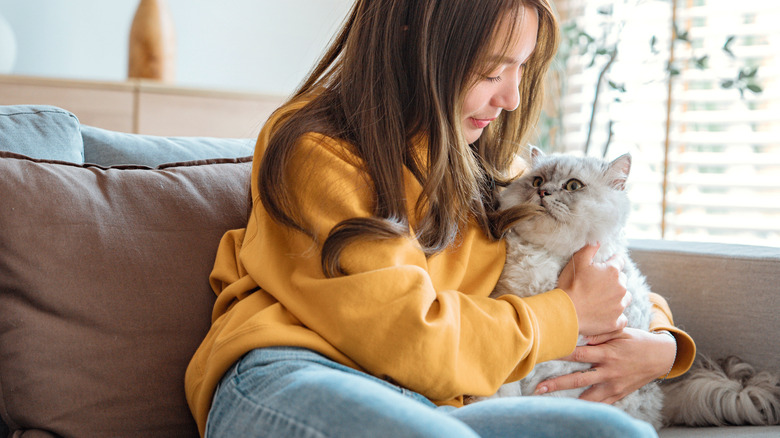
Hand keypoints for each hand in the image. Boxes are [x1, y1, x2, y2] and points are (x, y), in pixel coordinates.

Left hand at [533, 328, 676, 403]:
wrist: (660, 357)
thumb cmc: (637, 340)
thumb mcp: (620, 331)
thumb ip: (599, 333)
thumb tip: (580, 334)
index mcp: (608, 354)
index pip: (579, 354)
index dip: (561, 354)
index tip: (545, 353)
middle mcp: (609, 372)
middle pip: (578, 379)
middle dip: (556, 384)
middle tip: (538, 388)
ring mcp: (613, 386)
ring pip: (587, 396)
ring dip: (568, 399)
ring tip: (549, 401)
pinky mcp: (618, 395)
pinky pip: (599, 404)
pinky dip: (585, 405)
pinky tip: (570, 408)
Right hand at [557, 244, 629, 335]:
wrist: (566, 312)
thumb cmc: (570, 285)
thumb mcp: (577, 261)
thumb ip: (590, 248)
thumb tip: (598, 240)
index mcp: (613, 271)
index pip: (620, 261)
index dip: (611, 262)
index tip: (604, 266)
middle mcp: (621, 288)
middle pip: (623, 280)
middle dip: (613, 280)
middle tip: (597, 285)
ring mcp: (620, 306)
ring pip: (625, 298)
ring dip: (617, 298)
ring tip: (601, 300)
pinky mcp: (616, 322)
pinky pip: (622, 318)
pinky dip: (616, 317)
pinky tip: (605, 315)